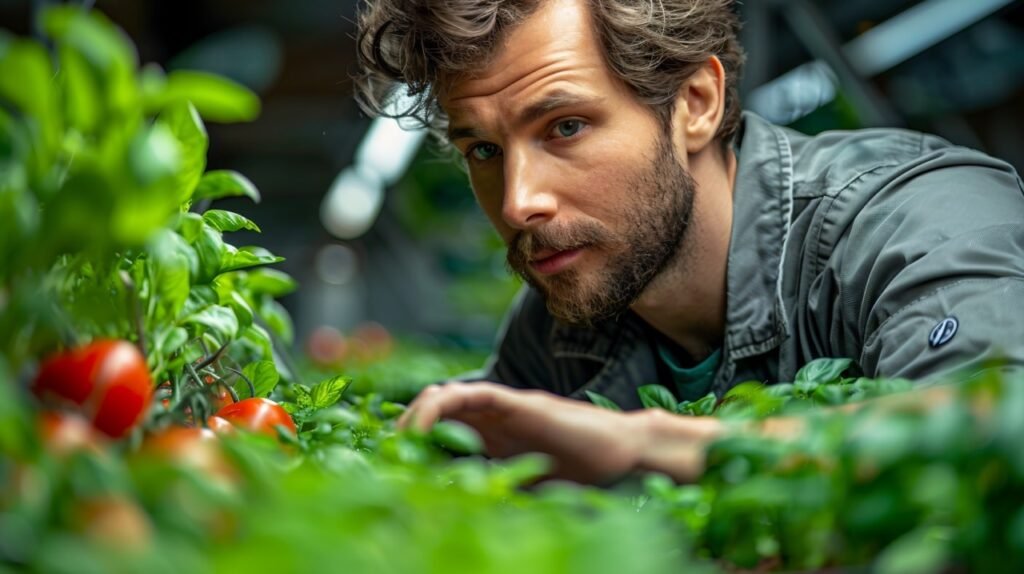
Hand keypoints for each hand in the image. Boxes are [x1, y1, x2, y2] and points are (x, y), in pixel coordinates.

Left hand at [398, 382, 648, 483]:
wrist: (623, 454)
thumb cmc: (582, 475)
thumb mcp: (525, 491)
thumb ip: (494, 493)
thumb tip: (453, 518)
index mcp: (493, 437)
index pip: (440, 430)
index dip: (411, 444)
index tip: (389, 467)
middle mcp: (492, 418)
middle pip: (435, 408)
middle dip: (404, 428)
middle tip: (384, 455)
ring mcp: (503, 406)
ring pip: (444, 396)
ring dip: (415, 415)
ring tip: (398, 442)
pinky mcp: (516, 402)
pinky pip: (470, 395)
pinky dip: (440, 408)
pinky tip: (424, 430)